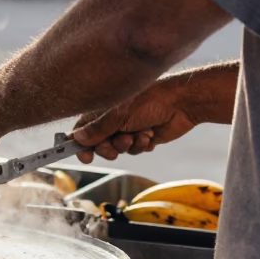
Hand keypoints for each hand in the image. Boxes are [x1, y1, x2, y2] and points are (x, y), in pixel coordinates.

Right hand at [73, 77, 201, 162]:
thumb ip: (98, 129)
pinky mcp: (143, 137)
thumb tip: (77, 139)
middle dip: (110, 147)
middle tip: (121, 142)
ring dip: (129, 145)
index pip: (83, 130)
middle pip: (100, 144)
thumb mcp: (119, 115)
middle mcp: (114, 120)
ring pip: (119, 149)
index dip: (81, 145)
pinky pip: (135, 150)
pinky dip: (142, 145)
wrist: (182, 103)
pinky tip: (150, 134)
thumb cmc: (150, 101)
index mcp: (104, 110)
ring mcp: (128, 128)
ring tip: (141, 133)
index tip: (85, 157)